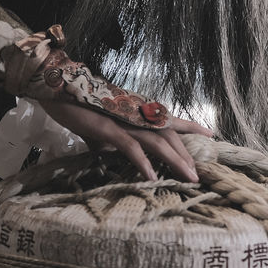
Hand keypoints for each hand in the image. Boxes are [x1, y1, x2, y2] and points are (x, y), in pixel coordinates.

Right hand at [38, 99, 212, 182]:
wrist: (57, 89)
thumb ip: (112, 142)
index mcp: (137, 113)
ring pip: (157, 142)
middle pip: (169, 136)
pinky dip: (142, 162)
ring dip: (174, 161)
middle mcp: (136, 115)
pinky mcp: (108, 128)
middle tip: (199, 175)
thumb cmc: (80, 108)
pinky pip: (130, 147)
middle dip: (186, 156)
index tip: (211, 134)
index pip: (170, 120)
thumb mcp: (101, 130)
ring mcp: (123, 121)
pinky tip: (151, 176)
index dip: (191, 127)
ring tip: (188, 178)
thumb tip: (116, 155)